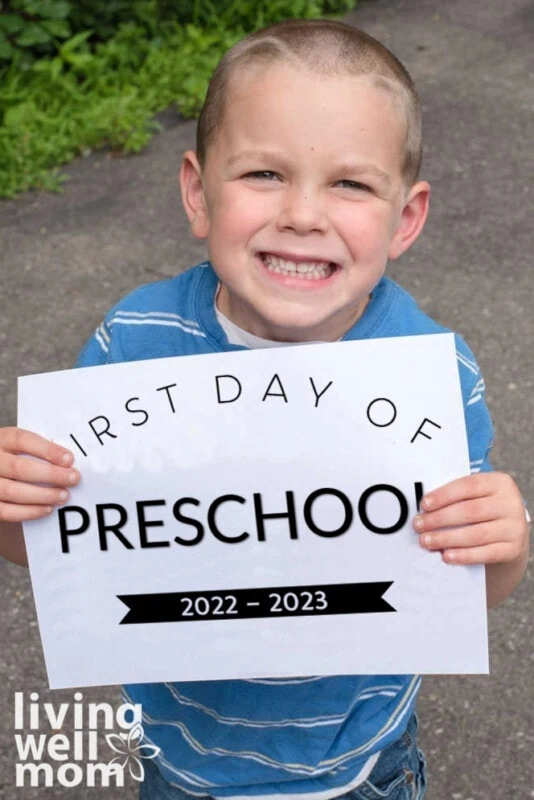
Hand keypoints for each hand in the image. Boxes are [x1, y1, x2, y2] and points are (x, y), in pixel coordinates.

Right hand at [0, 428, 79, 522]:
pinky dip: (28, 512)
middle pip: (19, 468)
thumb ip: (35, 449)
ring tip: (64, 495)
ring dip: (43, 495)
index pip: (22, 440)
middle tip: (73, 478)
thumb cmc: (9, 457)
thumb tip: (66, 461)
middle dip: (51, 475)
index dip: (47, 450)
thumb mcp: (16, 445)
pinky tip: (47, 509)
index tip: (69, 459)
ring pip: (12, 491)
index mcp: (0, 440)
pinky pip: (5, 511)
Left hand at [413, 472, 528, 565]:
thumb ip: (455, 496)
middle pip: (470, 511)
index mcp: (499, 482)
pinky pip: (487, 553)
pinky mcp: (513, 549)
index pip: (468, 485)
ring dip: (447, 539)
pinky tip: (446, 556)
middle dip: (440, 519)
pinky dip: (464, 556)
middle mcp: (510, 503)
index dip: (444, 495)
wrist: (508, 531)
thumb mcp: (475, 495)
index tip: (424, 505)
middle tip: (418, 525)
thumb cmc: (481, 508)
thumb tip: (424, 507)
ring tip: (426, 541)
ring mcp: (514, 527)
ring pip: (477, 534)